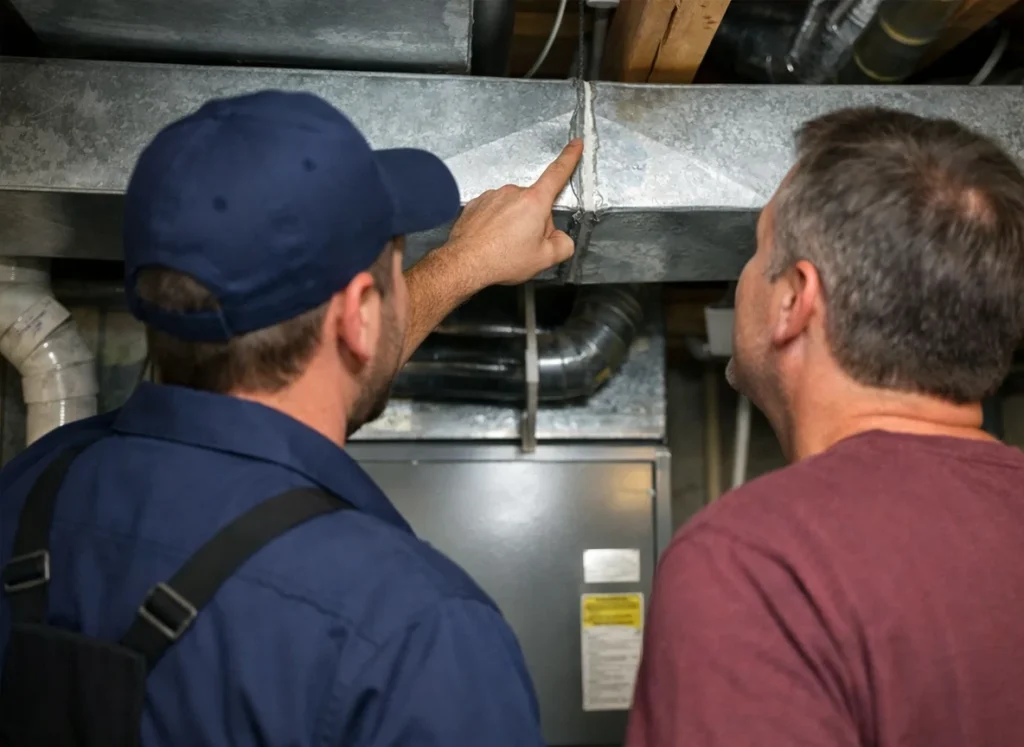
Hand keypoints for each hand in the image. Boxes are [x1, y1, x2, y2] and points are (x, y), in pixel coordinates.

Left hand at [443, 139, 583, 288]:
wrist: (464, 263)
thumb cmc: (501, 259)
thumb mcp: (544, 259)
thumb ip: (563, 245)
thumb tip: (561, 239)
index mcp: (534, 201)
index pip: (557, 173)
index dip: (569, 157)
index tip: (575, 145)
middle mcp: (512, 192)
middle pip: (534, 203)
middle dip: (534, 221)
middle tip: (524, 245)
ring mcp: (492, 196)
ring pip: (513, 208)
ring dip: (513, 223)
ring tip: (504, 245)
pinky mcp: (476, 203)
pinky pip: (494, 211)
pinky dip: (496, 224)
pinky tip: (491, 241)